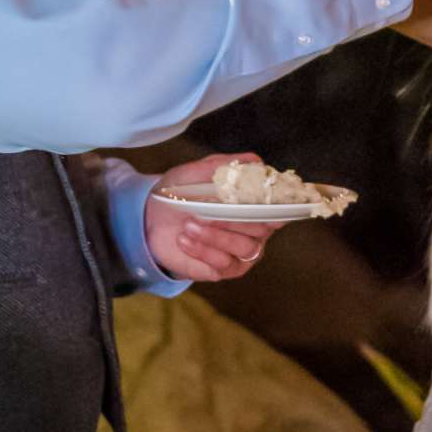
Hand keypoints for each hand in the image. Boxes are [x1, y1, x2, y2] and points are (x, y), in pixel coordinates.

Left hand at [142, 153, 285, 283]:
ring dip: (215, 235)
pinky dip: (203, 250)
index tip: (261, 200)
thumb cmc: (182, 193)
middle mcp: (255, 230)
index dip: (275, 205)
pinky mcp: (225, 269)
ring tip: (188, 225)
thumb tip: (255, 162)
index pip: (277, 207)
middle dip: (233, 219)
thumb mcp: (198, 172)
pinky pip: (224, 263)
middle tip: (205, 212)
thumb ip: (225, 166)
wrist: (154, 219)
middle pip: (260, 227)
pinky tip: (184, 239)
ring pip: (243, 246)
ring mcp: (241, 251)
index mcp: (254, 204)